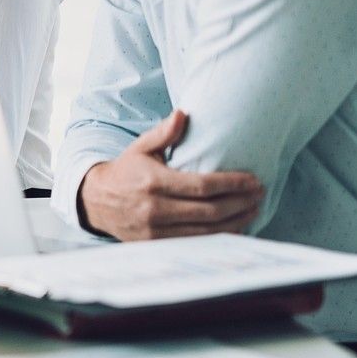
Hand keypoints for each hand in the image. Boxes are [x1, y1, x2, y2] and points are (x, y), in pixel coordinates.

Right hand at [78, 109, 263, 240]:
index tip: (253, 180)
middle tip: (260, 194)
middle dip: (241, 203)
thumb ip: (164, 133)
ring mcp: (156, 230)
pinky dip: (220, 236)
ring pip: (207, 231)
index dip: (232, 184)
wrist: (96, 201)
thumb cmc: (125, 171)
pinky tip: (236, 226)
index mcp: (154, 182)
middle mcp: (155, 209)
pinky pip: (197, 243)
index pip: (202, 186)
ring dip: (237, 221)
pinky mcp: (158, 244)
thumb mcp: (140, 148)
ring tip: (254, 209)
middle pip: (210, 211)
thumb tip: (184, 113)